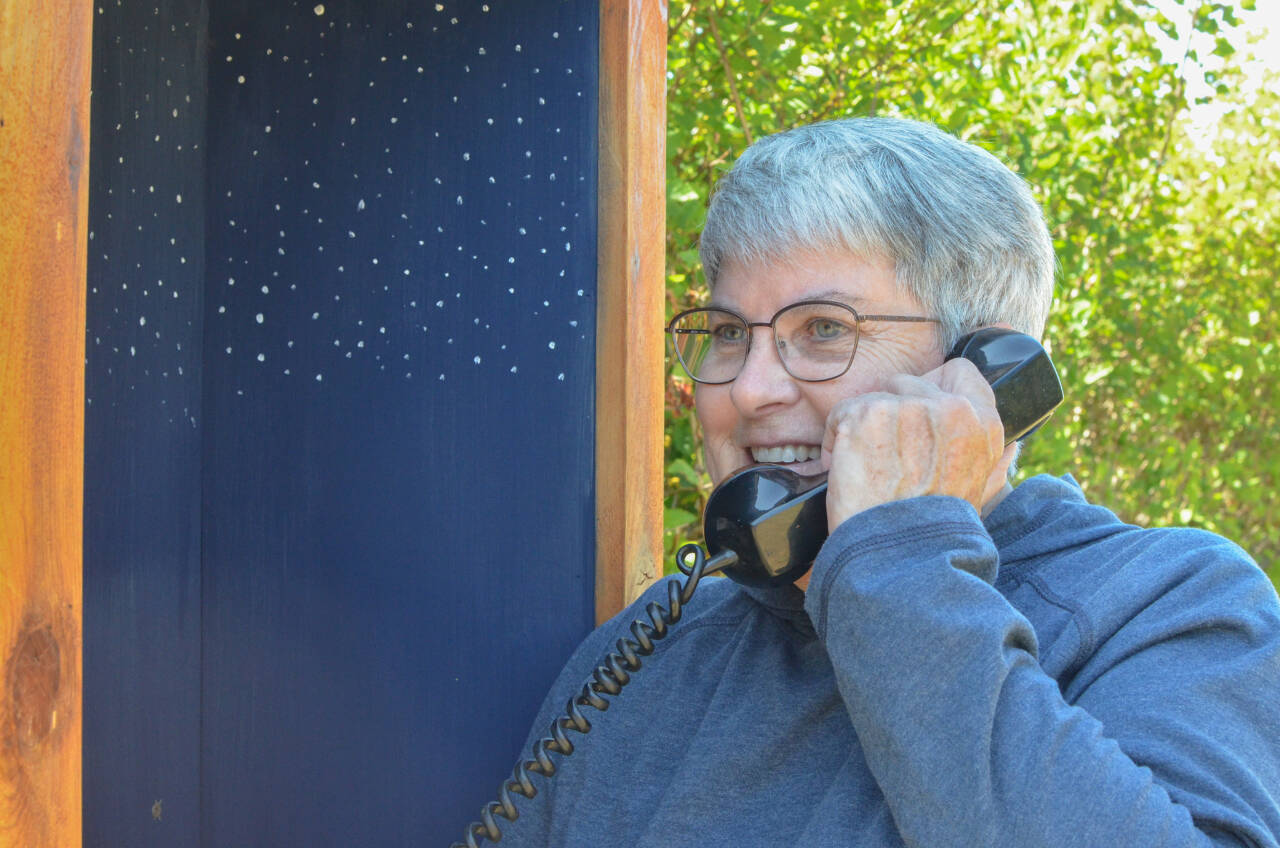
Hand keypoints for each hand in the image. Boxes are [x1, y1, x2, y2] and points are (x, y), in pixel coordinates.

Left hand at [820, 357, 1015, 531]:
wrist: (897, 554)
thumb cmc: (933, 529)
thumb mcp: (980, 491)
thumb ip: (994, 461)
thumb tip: (1011, 446)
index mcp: (982, 423)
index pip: (959, 371)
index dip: (932, 388)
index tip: (915, 411)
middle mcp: (949, 408)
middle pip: (906, 383)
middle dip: (890, 415)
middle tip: (887, 457)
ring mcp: (908, 407)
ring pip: (872, 397)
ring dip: (862, 429)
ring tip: (867, 468)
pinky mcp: (869, 413)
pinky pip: (842, 412)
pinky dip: (836, 439)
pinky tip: (845, 467)